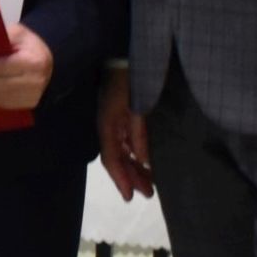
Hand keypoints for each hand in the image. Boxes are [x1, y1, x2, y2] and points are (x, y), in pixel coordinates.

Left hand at [0, 22, 53, 110]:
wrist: (49, 64)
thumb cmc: (29, 46)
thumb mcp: (20, 34)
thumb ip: (2, 36)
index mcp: (33, 61)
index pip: (4, 67)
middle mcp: (34, 81)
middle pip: (0, 84)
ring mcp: (32, 95)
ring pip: (0, 97)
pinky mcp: (27, 104)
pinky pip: (3, 103)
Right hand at [97, 66, 152, 200]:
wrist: (122, 60)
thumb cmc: (129, 82)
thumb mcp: (136, 108)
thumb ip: (138, 133)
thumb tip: (144, 160)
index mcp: (108, 127)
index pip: (112, 159)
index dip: (121, 179)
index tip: (132, 196)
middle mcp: (108, 129)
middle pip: (117, 159)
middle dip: (131, 177)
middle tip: (147, 194)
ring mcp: (114, 124)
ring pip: (122, 153)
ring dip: (134, 169)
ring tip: (148, 183)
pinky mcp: (121, 119)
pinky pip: (125, 144)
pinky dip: (134, 156)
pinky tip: (143, 162)